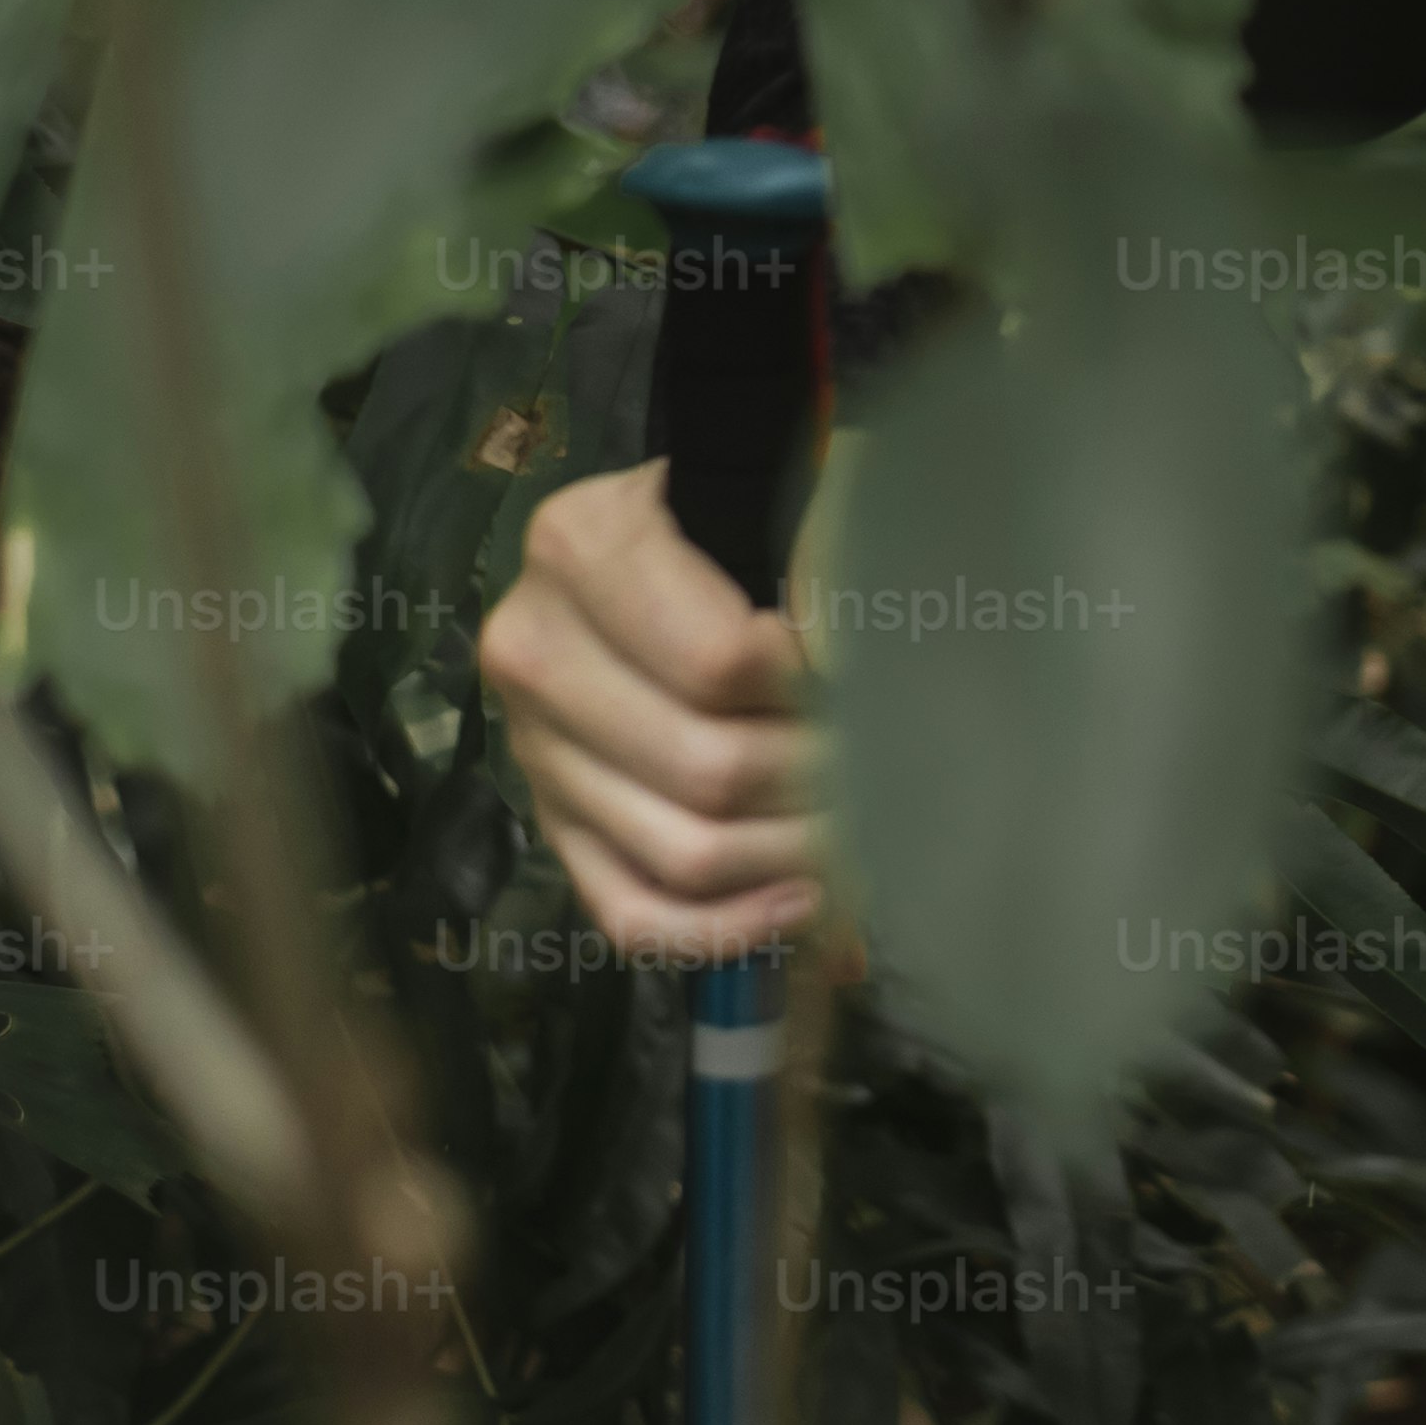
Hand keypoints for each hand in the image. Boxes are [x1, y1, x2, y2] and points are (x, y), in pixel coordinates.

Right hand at [478, 464, 847, 966]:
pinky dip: (724, 927)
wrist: (668, 537)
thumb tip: (875, 675)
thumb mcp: (781, 498)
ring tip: (867, 828)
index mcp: (581, 545)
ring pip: (680, 853)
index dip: (818, 689)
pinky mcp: (550, 822)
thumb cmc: (743, 512)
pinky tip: (800, 900)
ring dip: (794, 858)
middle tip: (893, 769)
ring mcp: (533, 748)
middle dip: (821, 783)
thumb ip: (828, 564)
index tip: (878, 680)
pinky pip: (630, 912)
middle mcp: (532, 649)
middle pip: (708, 769)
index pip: (723, 664)